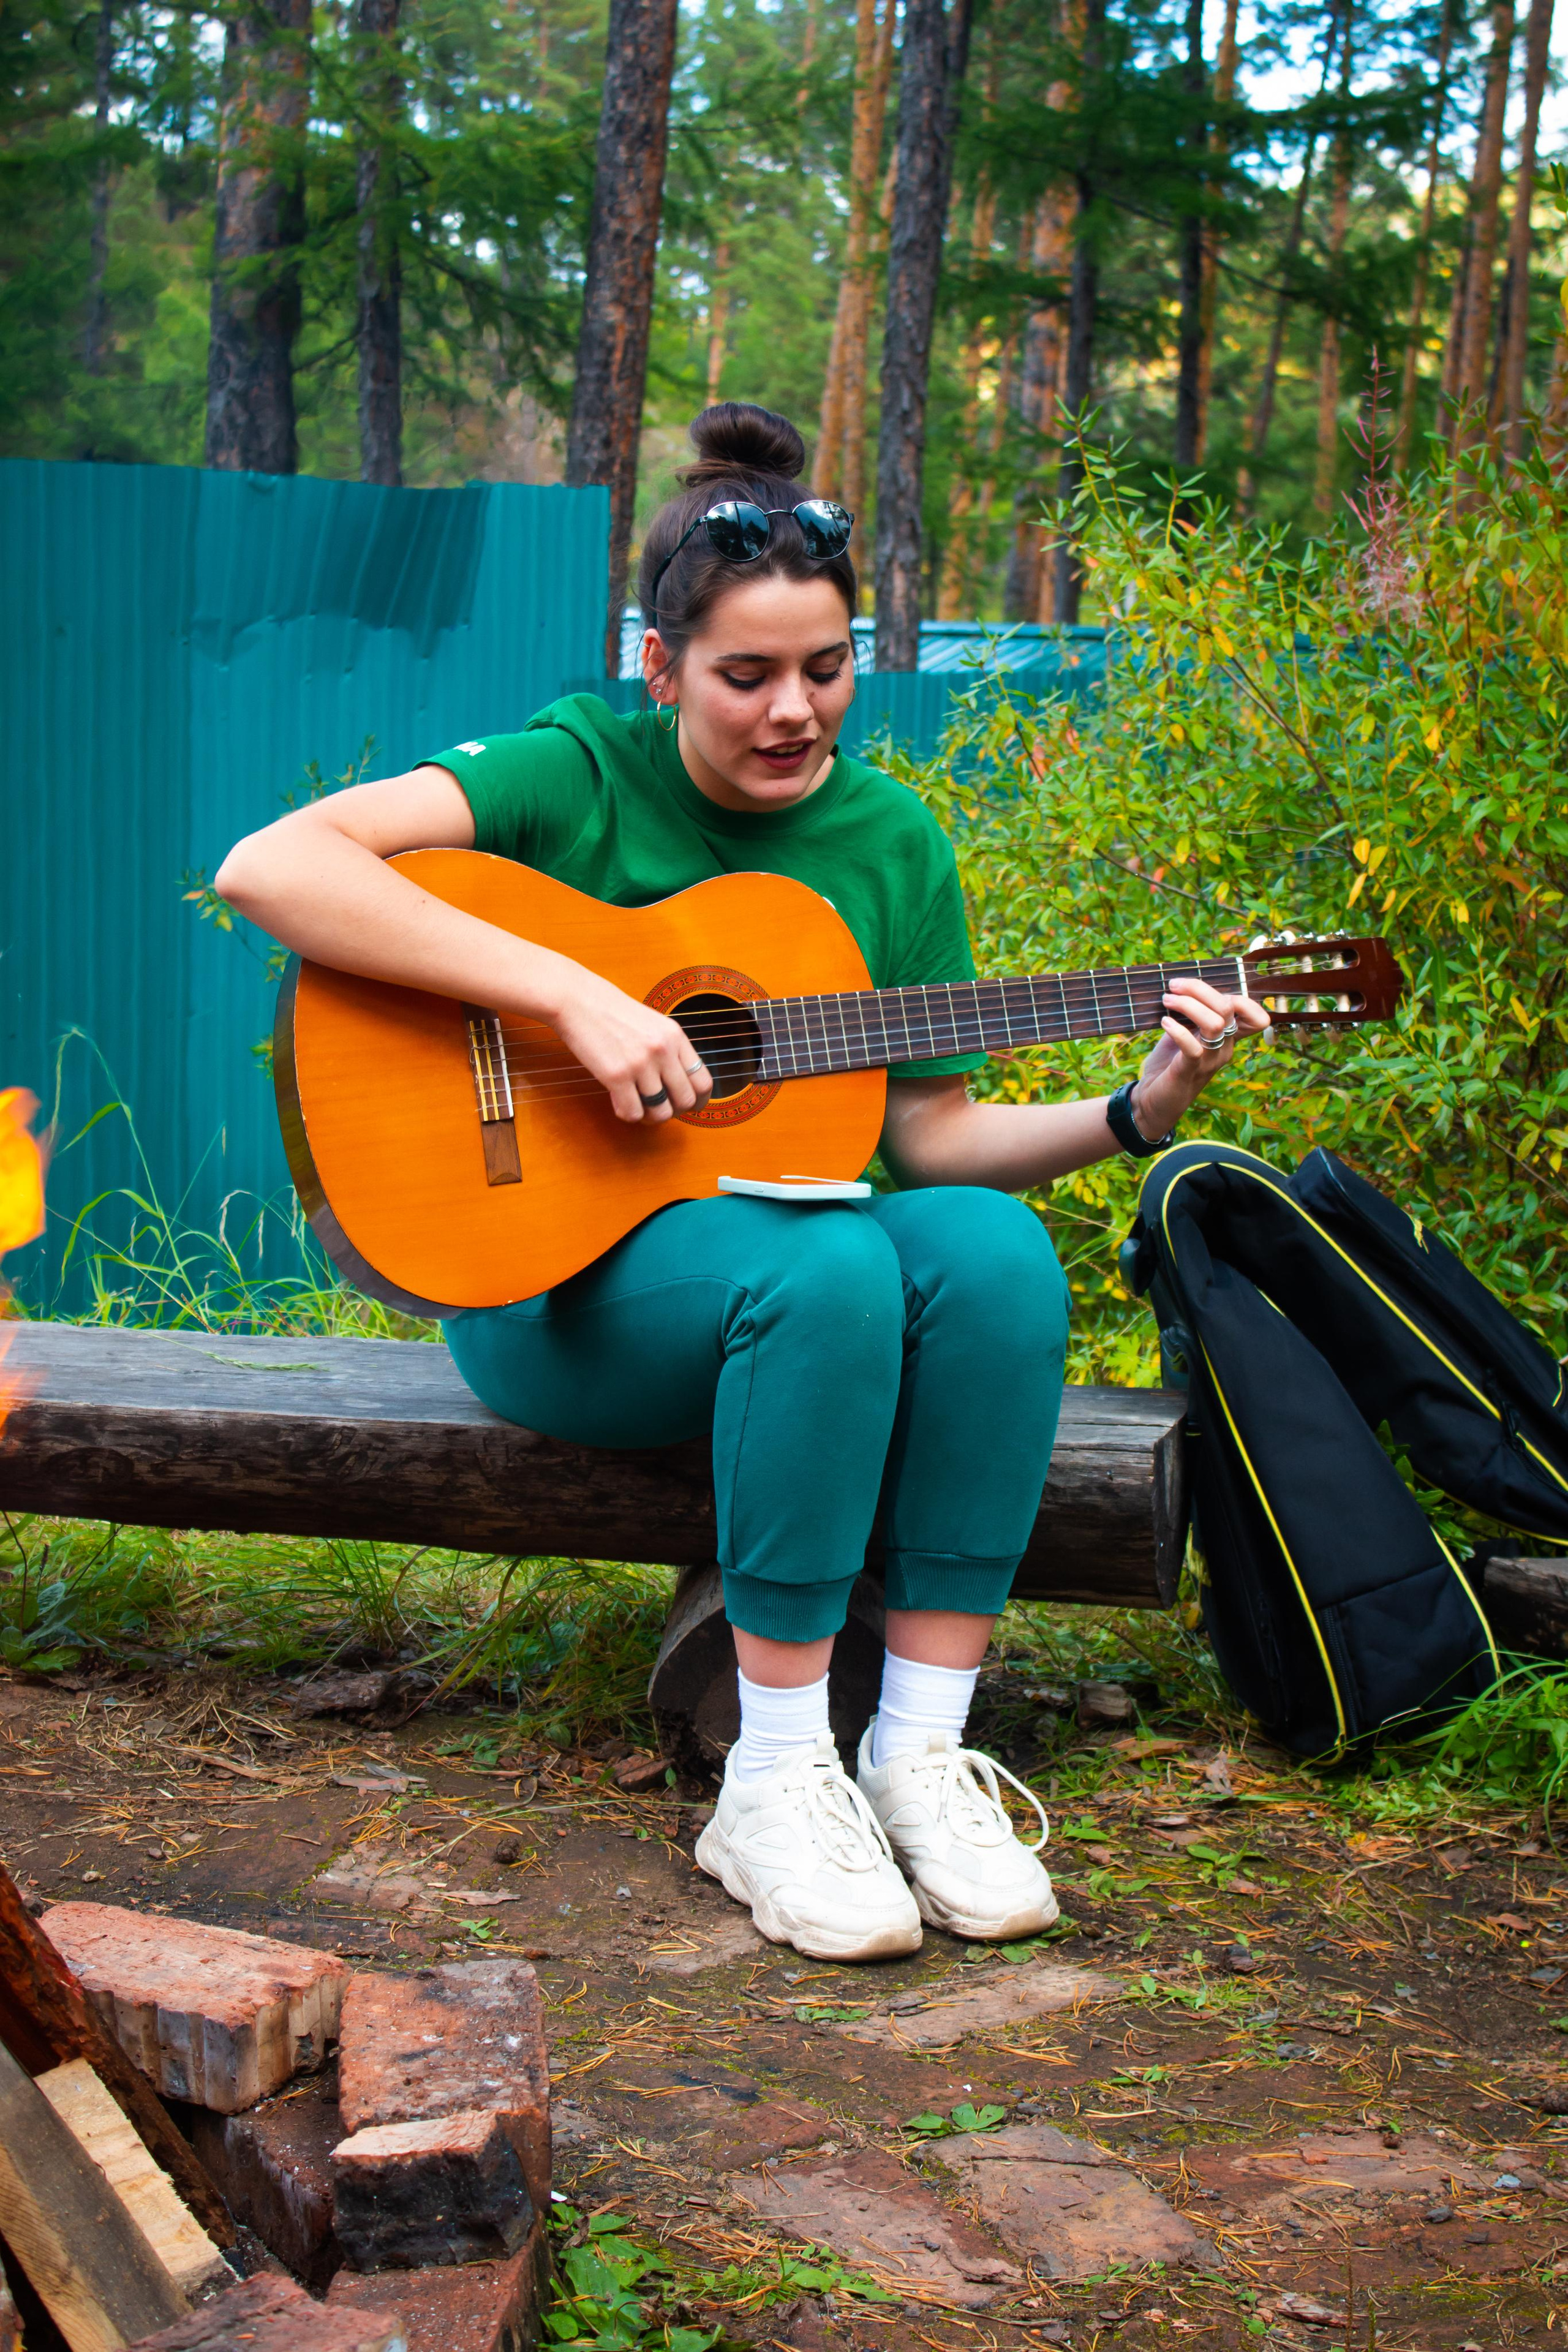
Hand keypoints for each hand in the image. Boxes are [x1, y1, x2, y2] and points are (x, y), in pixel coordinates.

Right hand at [542, 968, 714, 1124]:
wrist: (577, 999)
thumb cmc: (610, 1011)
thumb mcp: (651, 1023)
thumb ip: (668, 1049)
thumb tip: (677, 1083)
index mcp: (675, 1036)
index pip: (703, 1081)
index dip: (698, 1101)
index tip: (687, 1106)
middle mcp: (663, 1050)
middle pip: (686, 1101)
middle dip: (674, 1111)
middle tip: (658, 1107)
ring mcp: (641, 1063)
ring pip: (661, 1112)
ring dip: (649, 1116)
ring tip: (637, 1105)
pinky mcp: (617, 1075)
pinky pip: (632, 1112)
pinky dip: (627, 1113)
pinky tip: (618, 1101)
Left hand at [1131, 976, 1269, 1138]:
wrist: (1152, 1102)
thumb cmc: (1168, 1064)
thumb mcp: (1183, 1034)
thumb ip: (1191, 1015)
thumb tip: (1182, 987)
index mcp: (1227, 1038)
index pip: (1256, 1017)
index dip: (1239, 997)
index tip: (1199, 988)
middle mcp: (1224, 1049)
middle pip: (1227, 1008)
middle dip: (1199, 989)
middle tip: (1173, 986)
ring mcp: (1209, 1061)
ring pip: (1214, 1024)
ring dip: (1188, 1005)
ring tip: (1167, 1000)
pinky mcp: (1189, 1071)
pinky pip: (1193, 1048)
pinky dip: (1178, 1030)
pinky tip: (1164, 1022)